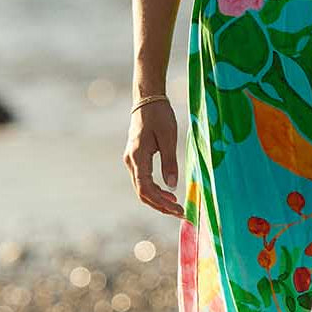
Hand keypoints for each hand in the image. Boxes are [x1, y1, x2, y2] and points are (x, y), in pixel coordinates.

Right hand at [123, 99, 184, 218]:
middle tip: (180, 212)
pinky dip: (155, 190)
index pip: (145, 188)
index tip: (177, 210)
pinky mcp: (136, 158)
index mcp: (137, 156)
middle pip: (142, 192)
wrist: (147, 99)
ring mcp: (131, 160)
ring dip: (158, 199)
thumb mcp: (168, 137)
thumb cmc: (159, 115)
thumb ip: (169, 162)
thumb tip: (172, 186)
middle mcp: (131, 161)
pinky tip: (168, 193)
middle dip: (160, 205)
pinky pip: (143, 180)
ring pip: (142, 188)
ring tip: (176, 205)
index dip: (161, 203)